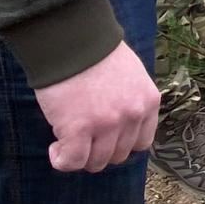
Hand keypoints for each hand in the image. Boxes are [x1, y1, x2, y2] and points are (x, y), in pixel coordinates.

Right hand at [34, 41, 159, 172]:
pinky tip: (55, 147)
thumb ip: (131, 101)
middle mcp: (133, 115)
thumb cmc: (98, 55)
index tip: (104, 138)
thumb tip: (121, 127)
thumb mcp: (132, 77)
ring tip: (66, 140)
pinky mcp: (79, 129)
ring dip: (80, 156)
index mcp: (149, 102)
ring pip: (96, 162)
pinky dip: (62, 160)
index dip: (120, 144)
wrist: (74, 41)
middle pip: (118, 155)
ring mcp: (108, 124)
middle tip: (82, 137)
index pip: (141, 143)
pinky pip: (72, 161)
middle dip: (99, 150)